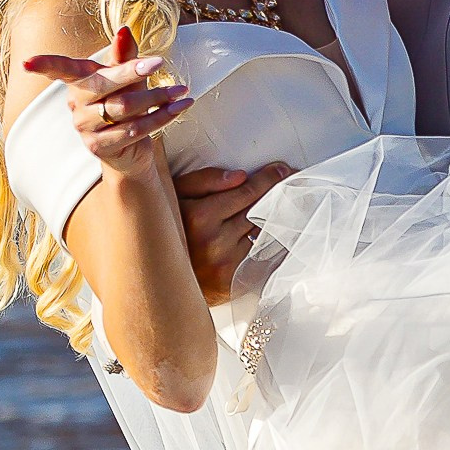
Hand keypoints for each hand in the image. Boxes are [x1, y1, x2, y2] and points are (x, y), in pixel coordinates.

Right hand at [20, 22, 190, 172]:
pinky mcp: (98, 147)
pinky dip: (160, 118)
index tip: (27, 62)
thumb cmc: (127, 104)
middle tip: (159, 63)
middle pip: (103, 84)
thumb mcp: (128, 78)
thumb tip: (124, 29)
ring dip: (155, 98)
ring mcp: (84, 127)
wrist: (131, 150)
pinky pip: (133, 130)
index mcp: (79, 82)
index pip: (60, 69)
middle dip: (132, 72)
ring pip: (123, 108)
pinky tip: (179, 108)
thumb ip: (124, 56)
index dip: (45, 65)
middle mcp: (76, 104)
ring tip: (181, 90)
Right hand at [174, 161, 293, 301]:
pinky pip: (261, 254)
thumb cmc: (167, 229)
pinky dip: (269, 241)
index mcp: (198, 217)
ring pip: (262, 232)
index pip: (246, 191)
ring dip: (274, 217)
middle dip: (277, 194)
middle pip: (259, 211)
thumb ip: (204, 181)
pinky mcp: (234, 280)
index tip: (281, 169)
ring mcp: (226, 263)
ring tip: (284, 203)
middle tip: (291, 179)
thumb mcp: (174, 196)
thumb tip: (240, 177)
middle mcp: (214, 241)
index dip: (268, 178)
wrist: (158, 274)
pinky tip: (274, 230)